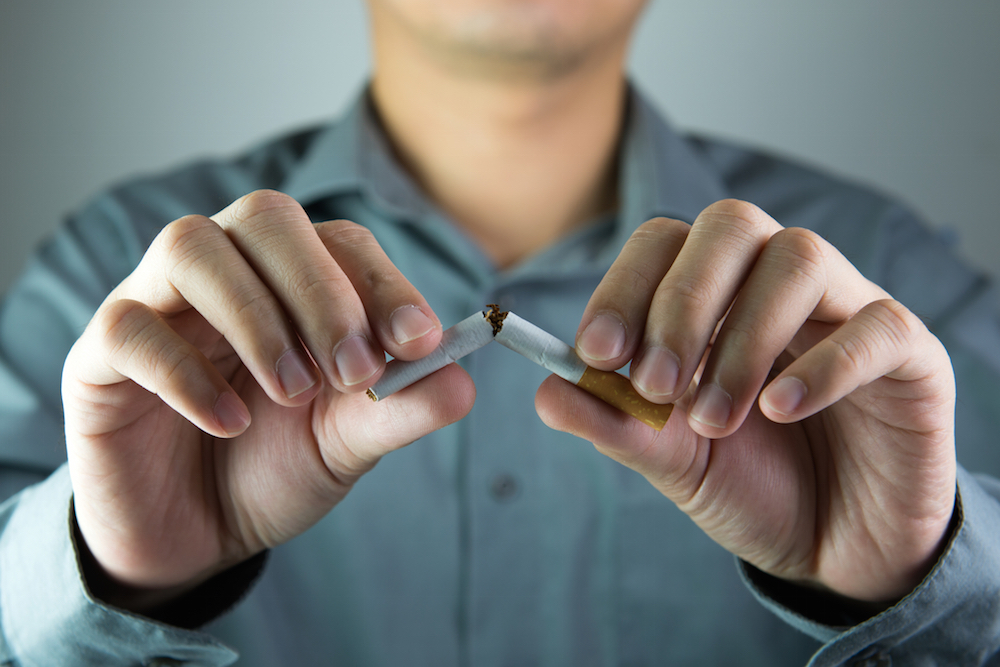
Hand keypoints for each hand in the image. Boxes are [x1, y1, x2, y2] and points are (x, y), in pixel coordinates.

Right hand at [62, 190, 474, 605]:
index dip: (382, 284)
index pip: (341, 242)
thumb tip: (462, 382)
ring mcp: (157, 302)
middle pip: (266, 218)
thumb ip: (399, 410)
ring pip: (191, 248)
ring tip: (293, 392)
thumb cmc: (272, 468)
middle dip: (320, 289)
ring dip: (257, 318)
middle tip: (353, 370)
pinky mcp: (101, 354)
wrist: (194, 533)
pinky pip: (131, 329)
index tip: (419, 342)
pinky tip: (231, 422)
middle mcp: (226, 272)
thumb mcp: (347, 444)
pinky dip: (189, 373)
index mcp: (293, 281)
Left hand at [536, 199, 956, 602]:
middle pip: (731, 226)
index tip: (599, 354)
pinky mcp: (911, 352)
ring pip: (799, 259)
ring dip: (741, 341)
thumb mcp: (670, 460)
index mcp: (716, 297)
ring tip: (713, 419)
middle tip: (654, 385)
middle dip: (681, 301)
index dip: (626, 288)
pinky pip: (878, 324)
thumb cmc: (749, 485)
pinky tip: (781, 410)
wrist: (832, 547)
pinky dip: (824, 363)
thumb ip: (613, 424)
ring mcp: (847, 308)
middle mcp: (778, 285)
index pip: (664, 244)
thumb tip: (546, 391)